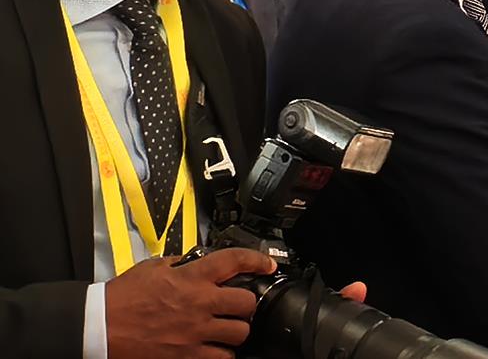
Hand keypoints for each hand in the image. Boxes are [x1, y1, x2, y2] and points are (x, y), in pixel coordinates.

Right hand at [104, 247, 276, 358]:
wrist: (97, 328)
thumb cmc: (120, 299)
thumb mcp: (152, 268)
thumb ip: (179, 263)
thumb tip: (194, 261)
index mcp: (192, 278)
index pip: (236, 261)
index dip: (258, 261)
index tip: (267, 265)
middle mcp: (199, 305)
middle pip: (247, 303)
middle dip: (245, 304)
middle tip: (238, 306)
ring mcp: (194, 334)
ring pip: (239, 334)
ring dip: (235, 331)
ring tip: (226, 330)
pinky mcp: (185, 357)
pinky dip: (221, 354)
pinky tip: (214, 349)